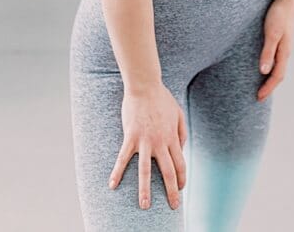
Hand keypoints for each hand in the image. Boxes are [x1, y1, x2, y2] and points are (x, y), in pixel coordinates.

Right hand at [109, 84, 186, 210]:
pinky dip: (117, 173)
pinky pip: (123, 159)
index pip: (179, 164)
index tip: (180, 189)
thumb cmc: (162, 100)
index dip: (181, 178)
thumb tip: (180, 148)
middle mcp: (160, 143)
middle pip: (167, 172)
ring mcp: (145, 141)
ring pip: (145, 171)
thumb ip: (181, 132)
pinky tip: (112, 186)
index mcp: (172, 138)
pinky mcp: (130, 138)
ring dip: (145, 190)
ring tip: (144, 206)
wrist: (145, 87)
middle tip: (173, 206)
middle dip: (170, 191)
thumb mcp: (178, 114)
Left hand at [257, 0, 293, 101]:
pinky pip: (277, 59)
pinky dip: (271, 68)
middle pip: (279, 74)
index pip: (277, 76)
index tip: (258, 98)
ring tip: (261, 85)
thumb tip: (264, 71)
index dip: (268, 88)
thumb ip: (268, 52)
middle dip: (270, 86)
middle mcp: (285, 51)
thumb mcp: (272, 33)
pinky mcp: (281, 40)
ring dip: (271, 78)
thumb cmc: (278, 15)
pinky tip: (264, 66)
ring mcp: (284, 46)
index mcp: (284, 52)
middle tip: (259, 97)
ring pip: (279, 67)